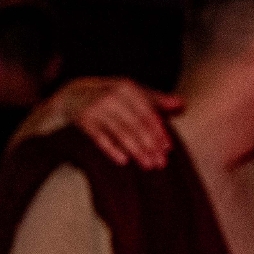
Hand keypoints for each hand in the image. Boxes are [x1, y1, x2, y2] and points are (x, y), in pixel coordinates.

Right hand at [64, 78, 180, 169]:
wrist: (71, 94)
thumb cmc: (108, 95)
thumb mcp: (130, 93)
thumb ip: (155, 100)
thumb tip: (182, 105)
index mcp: (127, 88)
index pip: (147, 113)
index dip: (158, 131)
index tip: (168, 148)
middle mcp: (112, 96)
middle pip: (136, 125)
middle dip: (150, 145)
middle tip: (160, 163)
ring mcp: (96, 109)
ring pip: (121, 133)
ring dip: (136, 151)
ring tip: (147, 165)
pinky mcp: (83, 121)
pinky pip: (100, 138)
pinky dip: (111, 149)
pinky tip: (123, 161)